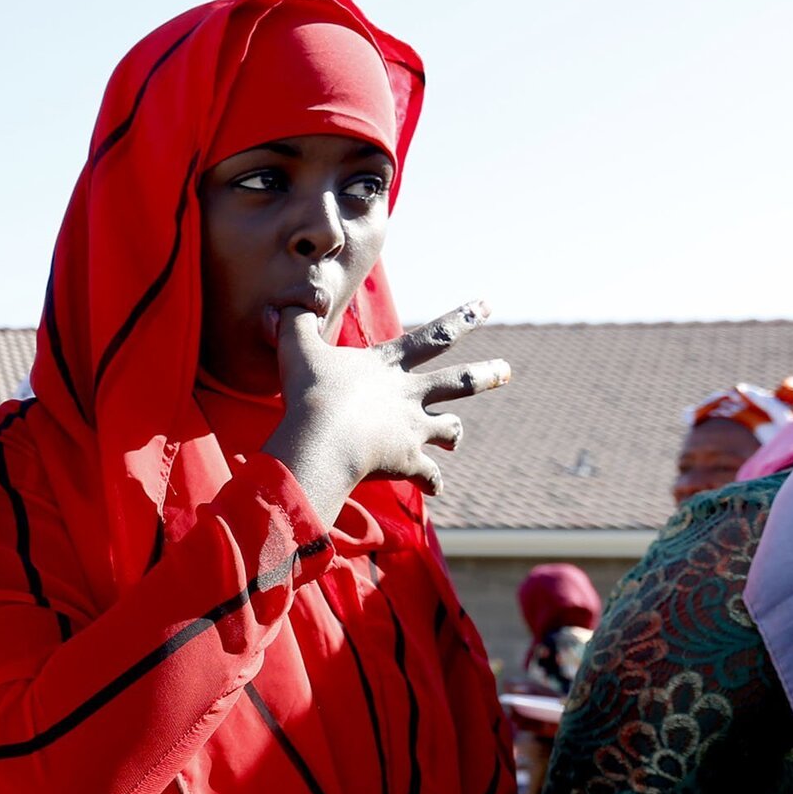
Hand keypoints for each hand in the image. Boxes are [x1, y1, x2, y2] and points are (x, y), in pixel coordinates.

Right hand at [260, 299, 508, 520]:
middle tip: (507, 370)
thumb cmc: (310, 393)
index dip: (462, 319)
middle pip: (458, 382)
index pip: (432, 336)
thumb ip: (295, 323)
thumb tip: (285, 304)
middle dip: (485, 375)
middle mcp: (409, 395)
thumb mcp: (297, 349)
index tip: (487, 305)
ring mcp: (412, 429)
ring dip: (453, 434)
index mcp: (389, 366)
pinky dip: (432, 482)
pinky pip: (428, 475)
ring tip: (454, 439)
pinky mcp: (407, 462)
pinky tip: (435, 489)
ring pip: (449, 429)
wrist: (323, 440)